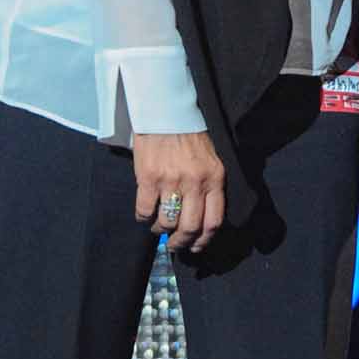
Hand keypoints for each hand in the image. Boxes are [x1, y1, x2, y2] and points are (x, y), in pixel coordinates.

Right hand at [133, 131, 225, 253]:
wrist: (166, 112)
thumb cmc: (189, 135)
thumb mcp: (210, 159)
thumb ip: (209, 185)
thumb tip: (201, 218)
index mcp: (214, 178)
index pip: (214, 221)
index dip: (203, 240)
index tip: (196, 246)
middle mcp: (195, 182)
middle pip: (189, 228)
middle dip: (181, 243)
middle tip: (174, 245)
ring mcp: (171, 181)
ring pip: (166, 222)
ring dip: (161, 230)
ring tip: (159, 226)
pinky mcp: (148, 178)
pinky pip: (145, 211)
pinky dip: (144, 218)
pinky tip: (145, 213)